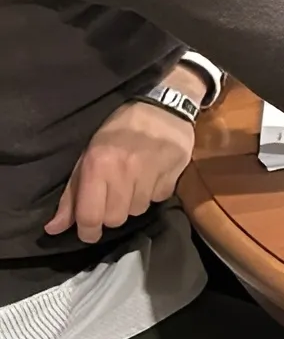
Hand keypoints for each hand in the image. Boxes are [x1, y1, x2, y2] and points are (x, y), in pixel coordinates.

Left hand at [47, 97, 195, 242]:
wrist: (162, 106)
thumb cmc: (118, 129)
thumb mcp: (88, 156)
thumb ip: (72, 194)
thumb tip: (54, 228)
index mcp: (98, 165)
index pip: (91, 215)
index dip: (88, 232)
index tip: (88, 233)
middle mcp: (124, 172)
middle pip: (116, 219)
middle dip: (111, 215)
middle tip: (111, 201)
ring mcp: (151, 173)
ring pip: (138, 211)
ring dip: (133, 203)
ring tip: (133, 184)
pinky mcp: (174, 174)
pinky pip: (158, 198)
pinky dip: (153, 193)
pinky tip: (151, 177)